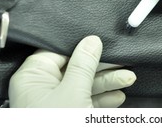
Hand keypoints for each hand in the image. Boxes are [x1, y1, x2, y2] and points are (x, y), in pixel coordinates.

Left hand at [8, 35, 135, 107]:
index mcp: (33, 77)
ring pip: (84, 84)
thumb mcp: (74, 91)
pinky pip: (87, 100)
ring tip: (128, 77)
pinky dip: (103, 98)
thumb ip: (83, 64)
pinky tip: (118, 96)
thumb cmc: (58, 124)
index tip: (101, 42)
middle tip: (122, 60)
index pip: (58, 51)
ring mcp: (56, 103)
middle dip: (102, 66)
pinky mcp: (68, 114)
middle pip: (75, 67)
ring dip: (108, 82)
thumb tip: (91, 41)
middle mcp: (43, 88)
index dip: (81, 46)